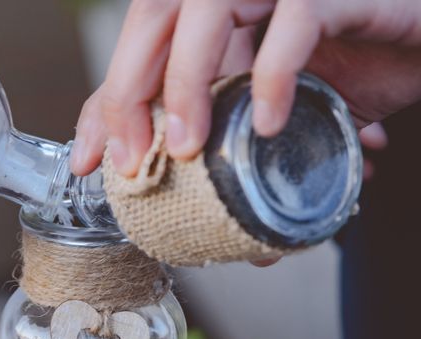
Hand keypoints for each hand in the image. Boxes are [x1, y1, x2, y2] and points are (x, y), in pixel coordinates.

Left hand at [70, 0, 420, 178]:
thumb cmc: (349, 67)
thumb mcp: (267, 108)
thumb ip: (227, 142)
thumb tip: (198, 217)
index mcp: (212, 16)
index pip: (135, 46)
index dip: (103, 104)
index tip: (90, 162)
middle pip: (153, 17)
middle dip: (128, 92)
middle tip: (133, 158)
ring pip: (210, 7)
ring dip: (186, 81)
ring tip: (189, 147)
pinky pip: (297, 19)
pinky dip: (273, 75)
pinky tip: (268, 124)